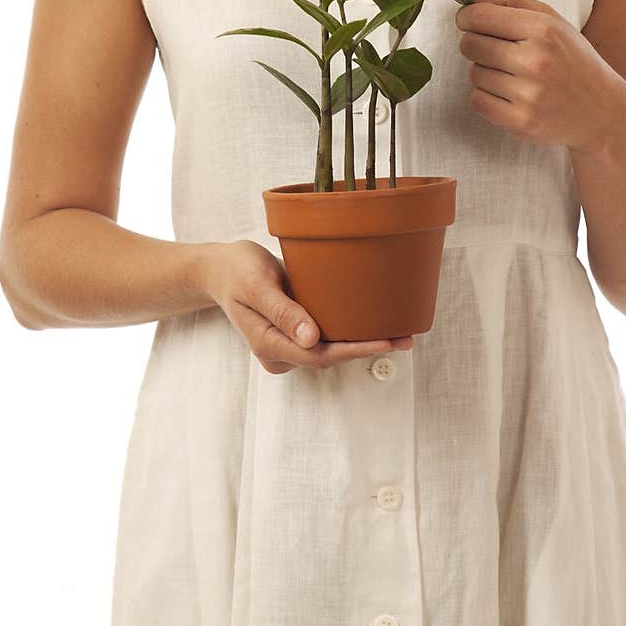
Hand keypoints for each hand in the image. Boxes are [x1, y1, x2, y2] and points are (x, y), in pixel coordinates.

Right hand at [198, 238, 413, 373]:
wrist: (219, 269)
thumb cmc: (236, 271)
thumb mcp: (258, 285)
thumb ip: (284, 312)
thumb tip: (312, 339)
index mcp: (270, 344)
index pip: (321, 355)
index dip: (356, 350)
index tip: (387, 341)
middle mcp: (280, 352)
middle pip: (330, 356)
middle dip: (367, 348)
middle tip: (406, 337)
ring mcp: (287, 345)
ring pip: (330, 349)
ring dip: (361, 341)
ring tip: (398, 330)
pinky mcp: (294, 333)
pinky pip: (325, 337)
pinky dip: (349, 331)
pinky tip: (372, 322)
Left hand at [455, 0, 625, 153]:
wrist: (602, 111)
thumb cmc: (572, 59)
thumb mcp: (551, 20)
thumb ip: (508, 0)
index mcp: (543, 29)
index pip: (479, 16)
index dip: (467, 17)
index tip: (472, 22)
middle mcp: (536, 61)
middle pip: (470, 45)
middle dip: (476, 45)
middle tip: (498, 50)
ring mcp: (529, 94)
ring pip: (474, 74)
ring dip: (486, 73)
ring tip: (513, 75)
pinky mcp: (521, 122)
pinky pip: (477, 101)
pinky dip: (487, 97)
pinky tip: (510, 94)